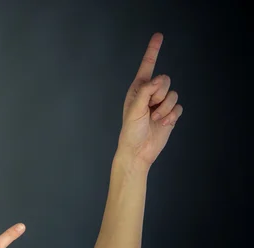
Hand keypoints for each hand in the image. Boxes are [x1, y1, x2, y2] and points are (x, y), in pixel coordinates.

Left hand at [118, 32, 183, 167]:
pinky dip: (172, 116)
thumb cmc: (130, 131)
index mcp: (137, 89)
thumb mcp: (134, 109)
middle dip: (160, 94)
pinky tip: (162, 124)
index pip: (147, 65)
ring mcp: (161, 103)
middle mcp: (150, 93)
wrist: (139, 151)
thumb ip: (146, 91)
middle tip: (150, 109)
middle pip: (166, 80)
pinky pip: (179, 107)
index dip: (153, 50)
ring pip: (174, 95)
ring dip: (165, 109)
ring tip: (154, 119)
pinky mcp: (170, 113)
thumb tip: (159, 78)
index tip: (159, 36)